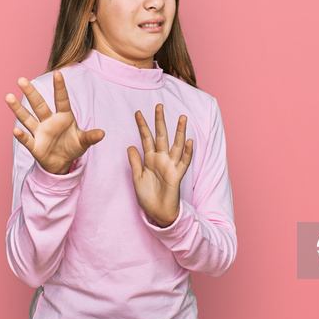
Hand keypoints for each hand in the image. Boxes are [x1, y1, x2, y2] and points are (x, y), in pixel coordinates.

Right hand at [5, 71, 104, 174]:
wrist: (62, 163)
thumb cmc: (72, 147)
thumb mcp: (83, 142)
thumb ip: (90, 137)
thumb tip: (102, 134)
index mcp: (63, 116)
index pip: (61, 99)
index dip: (60, 87)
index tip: (58, 73)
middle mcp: (49, 121)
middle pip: (39, 105)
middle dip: (31, 93)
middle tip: (21, 79)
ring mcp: (40, 132)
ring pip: (27, 118)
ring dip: (18, 108)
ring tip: (8, 96)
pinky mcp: (35, 146)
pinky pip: (27, 139)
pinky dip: (22, 135)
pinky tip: (16, 130)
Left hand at [127, 104, 192, 227]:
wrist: (157, 213)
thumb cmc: (148, 196)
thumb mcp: (137, 178)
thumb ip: (135, 162)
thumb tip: (130, 145)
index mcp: (150, 159)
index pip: (146, 138)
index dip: (142, 126)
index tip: (137, 112)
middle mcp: (161, 159)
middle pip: (161, 136)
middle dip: (160, 121)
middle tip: (159, 106)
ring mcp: (170, 166)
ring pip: (176, 145)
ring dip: (179, 132)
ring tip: (182, 118)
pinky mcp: (177, 175)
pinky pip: (183, 162)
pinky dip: (187, 152)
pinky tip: (189, 141)